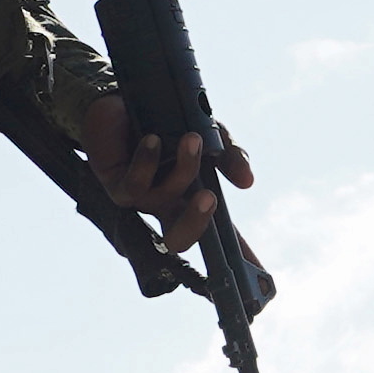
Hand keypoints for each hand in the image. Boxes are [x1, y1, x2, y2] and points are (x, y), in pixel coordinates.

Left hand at [78, 95, 253, 250]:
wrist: (126, 96)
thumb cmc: (169, 120)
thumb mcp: (211, 132)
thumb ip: (230, 155)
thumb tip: (247, 181)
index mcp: (192, 197)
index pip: (219, 235)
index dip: (238, 258)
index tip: (259, 275)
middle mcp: (166, 204)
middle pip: (181, 239)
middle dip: (197, 221)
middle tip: (210, 196)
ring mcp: (140, 197)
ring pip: (162, 202)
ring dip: (182, 168)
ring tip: (190, 138)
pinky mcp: (114, 182)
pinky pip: (133, 185)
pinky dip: (147, 160)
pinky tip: (150, 138)